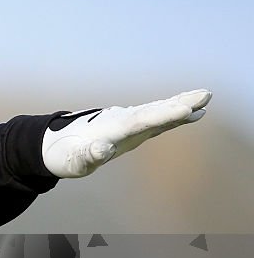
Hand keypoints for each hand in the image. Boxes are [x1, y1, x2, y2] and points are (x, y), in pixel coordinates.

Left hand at [41, 89, 211, 177]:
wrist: (52, 145)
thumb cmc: (63, 156)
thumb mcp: (73, 162)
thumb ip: (87, 156)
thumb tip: (102, 150)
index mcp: (111, 129)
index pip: (141, 121)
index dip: (163, 115)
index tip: (185, 109)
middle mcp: (121, 121)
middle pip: (154, 111)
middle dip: (178, 104)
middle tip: (205, 95)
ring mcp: (126, 122)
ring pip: (156, 111)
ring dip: (179, 104)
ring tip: (204, 98)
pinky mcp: (129, 127)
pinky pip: (155, 119)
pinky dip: (172, 115)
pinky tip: (191, 113)